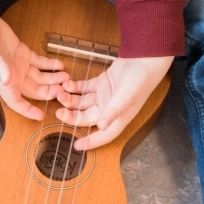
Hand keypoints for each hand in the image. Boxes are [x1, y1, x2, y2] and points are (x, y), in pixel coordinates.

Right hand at [0, 15, 68, 119]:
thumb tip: (8, 81)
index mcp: (3, 80)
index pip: (16, 102)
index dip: (28, 110)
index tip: (40, 116)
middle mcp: (13, 75)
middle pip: (34, 91)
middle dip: (49, 92)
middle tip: (63, 90)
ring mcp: (19, 65)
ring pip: (40, 77)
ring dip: (53, 79)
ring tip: (66, 77)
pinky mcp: (23, 53)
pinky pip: (40, 62)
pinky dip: (50, 64)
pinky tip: (60, 64)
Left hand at [56, 56, 173, 150]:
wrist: (145, 57)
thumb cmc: (140, 80)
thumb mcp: (125, 97)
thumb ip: (112, 112)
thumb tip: (101, 127)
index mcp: (118, 117)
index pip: (103, 135)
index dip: (90, 142)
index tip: (76, 146)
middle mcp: (110, 109)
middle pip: (87, 118)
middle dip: (72, 116)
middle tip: (58, 113)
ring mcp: (105, 95)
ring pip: (83, 103)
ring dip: (70, 100)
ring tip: (60, 94)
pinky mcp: (102, 83)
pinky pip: (84, 88)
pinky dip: (75, 87)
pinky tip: (67, 84)